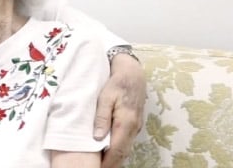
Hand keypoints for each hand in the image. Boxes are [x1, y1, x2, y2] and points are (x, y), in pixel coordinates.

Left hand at [94, 53, 146, 167]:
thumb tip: (98, 138)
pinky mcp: (134, 124)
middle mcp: (134, 128)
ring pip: (126, 148)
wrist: (133, 73)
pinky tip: (107, 150)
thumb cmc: (116, 83)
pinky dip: (118, 149)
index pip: (118, 150)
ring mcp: (136, 127)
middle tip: (96, 167)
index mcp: (126, 122)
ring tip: (100, 162)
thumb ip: (102, 117)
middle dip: (111, 163)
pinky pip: (126, 141)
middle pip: (123, 153)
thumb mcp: (105, 97)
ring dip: (115, 157)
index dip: (108, 162)